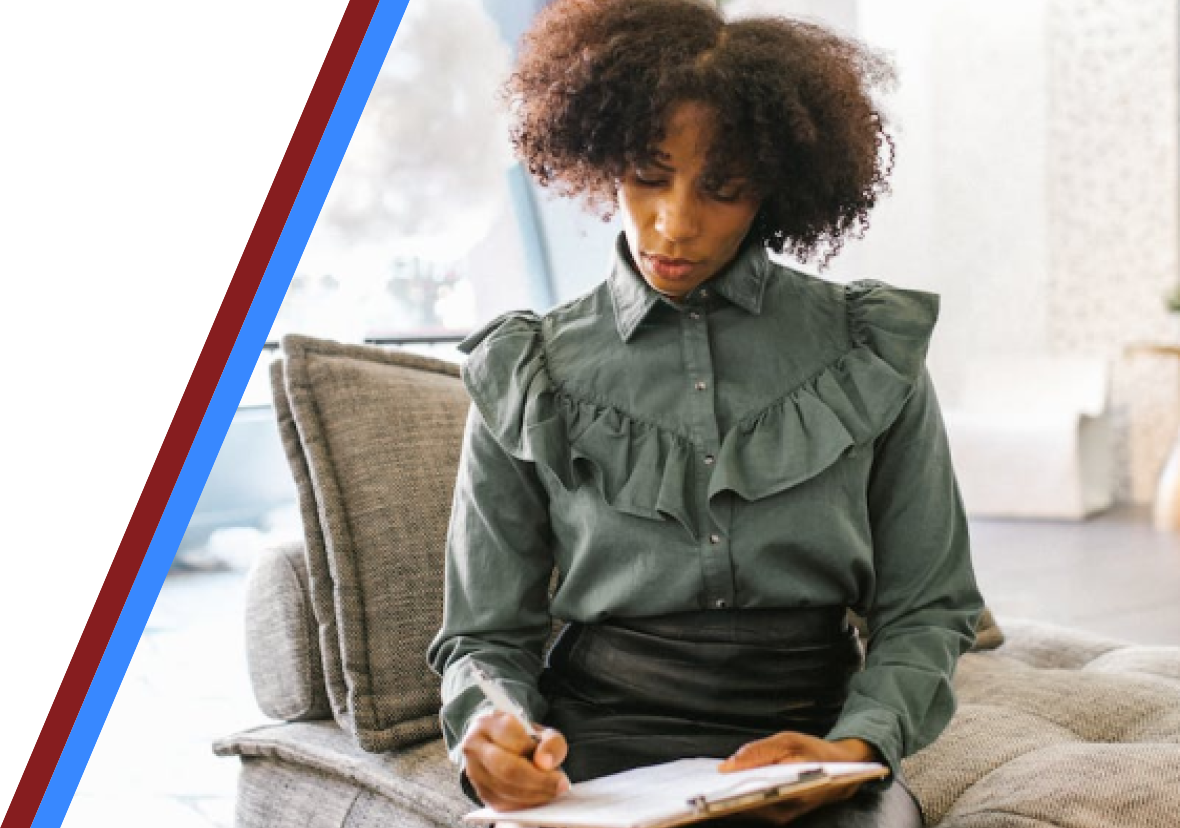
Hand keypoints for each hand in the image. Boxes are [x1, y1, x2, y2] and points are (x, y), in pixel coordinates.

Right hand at [461, 712, 570, 811]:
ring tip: (551, 791)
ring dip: (533, 795)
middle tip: (559, 786)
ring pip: (504, 789)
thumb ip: (551, 742)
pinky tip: (537, 798)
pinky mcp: (479, 791)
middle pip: (507, 769)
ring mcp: (473, 770)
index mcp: (488, 723)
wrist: (497, 742)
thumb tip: (545, 763)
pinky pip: (502, 804)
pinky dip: (524, 804)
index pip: (515, 742)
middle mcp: (474, 746)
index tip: (559, 772)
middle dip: (537, 782)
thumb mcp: (540, 732)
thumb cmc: (521, 737)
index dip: (540, 758)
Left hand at [716, 733, 879, 824]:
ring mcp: (781, 816)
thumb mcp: (787, 741)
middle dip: (721, 796)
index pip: (751, 796)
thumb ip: (756, 752)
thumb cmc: (815, 752)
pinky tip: (724, 786)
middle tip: (697, 786)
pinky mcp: (777, 815)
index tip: (705, 787)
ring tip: (706, 784)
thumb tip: (725, 767)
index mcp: (791, 791)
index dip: (726, 793)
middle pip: (744, 806)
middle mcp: (785, 810)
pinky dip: (737, 798)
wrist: (843, 771)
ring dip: (727, 798)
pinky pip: (751, 808)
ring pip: (746, 809)